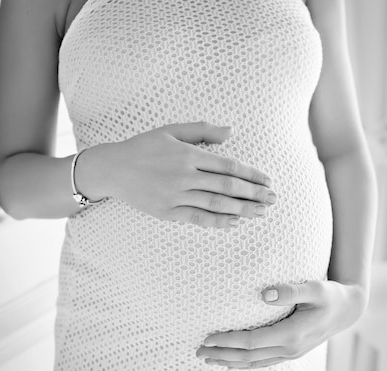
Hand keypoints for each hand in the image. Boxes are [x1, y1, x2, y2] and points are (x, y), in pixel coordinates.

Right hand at [77, 121, 277, 227]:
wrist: (113, 169)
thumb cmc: (144, 147)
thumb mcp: (171, 131)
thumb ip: (202, 131)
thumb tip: (231, 132)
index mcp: (188, 154)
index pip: (229, 166)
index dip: (251, 174)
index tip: (267, 181)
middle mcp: (185, 175)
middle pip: (227, 187)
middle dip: (253, 194)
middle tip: (273, 199)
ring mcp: (176, 195)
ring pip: (216, 204)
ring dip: (242, 209)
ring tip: (260, 213)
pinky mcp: (167, 212)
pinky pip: (198, 218)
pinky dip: (218, 221)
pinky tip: (234, 222)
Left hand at [196, 280, 367, 368]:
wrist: (347, 309)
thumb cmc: (331, 295)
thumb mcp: (315, 287)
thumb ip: (290, 290)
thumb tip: (264, 293)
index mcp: (292, 334)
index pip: (252, 342)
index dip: (228, 341)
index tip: (208, 337)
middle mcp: (290, 348)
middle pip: (248, 357)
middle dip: (222, 354)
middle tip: (199, 351)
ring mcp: (291, 353)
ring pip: (254, 363)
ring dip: (230, 361)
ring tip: (208, 359)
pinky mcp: (291, 352)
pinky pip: (263, 362)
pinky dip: (245, 363)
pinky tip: (233, 361)